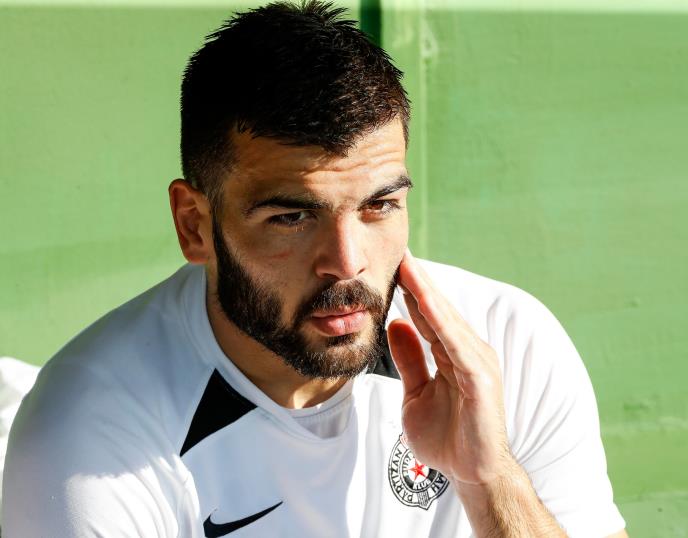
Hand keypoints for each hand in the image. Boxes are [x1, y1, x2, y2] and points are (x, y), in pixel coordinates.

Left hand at [387, 250, 513, 485]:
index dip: (410, 291)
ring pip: (446, 320)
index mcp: (453, 354)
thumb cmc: (447, 437)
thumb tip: (397, 324)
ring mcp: (477, 363)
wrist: (471, 474)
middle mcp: (468, 351)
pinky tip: (423, 302)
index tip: (391, 266)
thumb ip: (410, 359)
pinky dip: (439, 321)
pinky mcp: (480, 378)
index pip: (428, 316)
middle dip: (417, 281)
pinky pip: (455, 344)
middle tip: (397, 251)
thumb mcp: (416, 393)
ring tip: (407, 265)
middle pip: (437, 310)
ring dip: (425, 292)